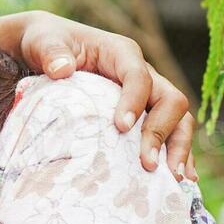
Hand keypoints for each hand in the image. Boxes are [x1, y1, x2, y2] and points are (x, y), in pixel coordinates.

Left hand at [0, 11, 196, 181]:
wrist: (49, 50)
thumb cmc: (47, 44)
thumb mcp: (43, 42)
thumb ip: (51, 53)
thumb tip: (61, 70)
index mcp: (122, 54)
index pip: (139, 76)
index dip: (134, 101)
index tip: (121, 128)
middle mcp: (144, 74)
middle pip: (171, 100)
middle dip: (162, 132)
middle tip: (146, 163)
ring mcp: (148, 96)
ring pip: (179, 119)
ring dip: (178, 148)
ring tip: (172, 179)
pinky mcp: (146, 115)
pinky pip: (171, 134)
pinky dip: (177, 155)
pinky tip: (179, 181)